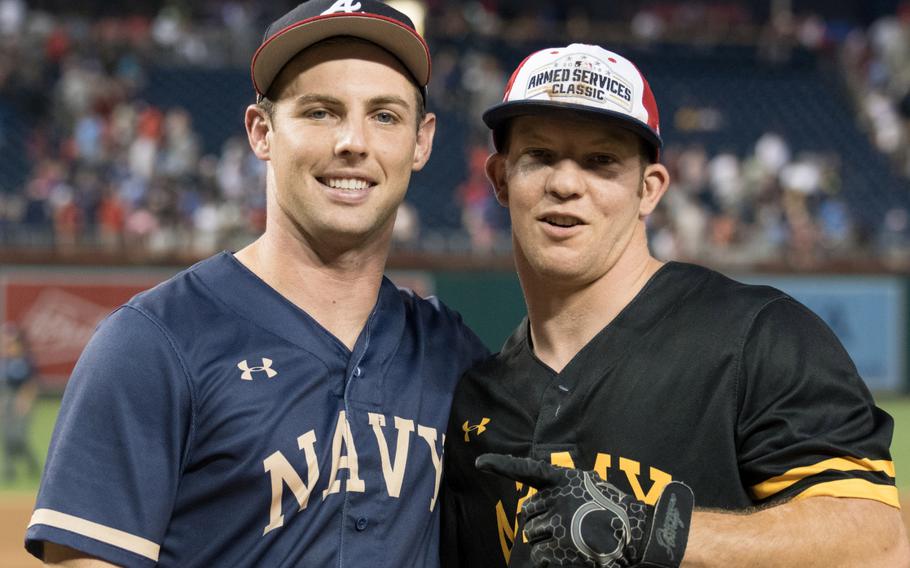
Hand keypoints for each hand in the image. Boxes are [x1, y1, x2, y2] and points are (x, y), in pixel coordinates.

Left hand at [476, 454, 692, 566]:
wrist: (638, 534)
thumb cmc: (611, 510)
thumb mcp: (586, 487)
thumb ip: (560, 489)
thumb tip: (534, 505)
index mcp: (563, 479)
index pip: (526, 469)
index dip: (501, 464)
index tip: (480, 463)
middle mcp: (558, 497)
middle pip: (528, 513)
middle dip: (540, 522)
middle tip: (566, 527)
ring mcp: (558, 522)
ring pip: (531, 535)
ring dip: (544, 541)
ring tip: (570, 540)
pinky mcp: (560, 547)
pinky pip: (539, 555)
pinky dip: (550, 559)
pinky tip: (569, 554)